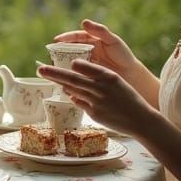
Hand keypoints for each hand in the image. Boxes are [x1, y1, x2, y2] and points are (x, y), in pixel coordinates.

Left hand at [37, 60, 156, 136]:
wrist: (141, 119)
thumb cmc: (128, 98)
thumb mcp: (116, 82)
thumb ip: (97, 77)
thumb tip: (78, 72)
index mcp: (108, 76)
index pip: (84, 67)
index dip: (73, 64)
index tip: (65, 61)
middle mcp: (101, 88)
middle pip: (72, 78)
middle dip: (54, 73)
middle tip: (40, 69)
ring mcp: (96, 102)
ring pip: (73, 90)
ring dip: (60, 83)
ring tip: (47, 76)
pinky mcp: (94, 114)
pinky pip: (79, 103)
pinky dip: (74, 97)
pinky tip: (70, 94)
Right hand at [54, 19, 141, 78]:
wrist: (131, 75)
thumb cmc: (123, 56)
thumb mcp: (113, 41)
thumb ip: (100, 31)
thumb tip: (84, 21)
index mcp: (91, 40)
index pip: (75, 37)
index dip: (65, 38)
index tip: (57, 40)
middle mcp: (86, 51)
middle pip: (69, 48)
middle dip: (59, 50)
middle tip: (52, 54)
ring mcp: (85, 63)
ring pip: (68, 60)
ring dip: (61, 62)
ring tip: (55, 65)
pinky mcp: (85, 74)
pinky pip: (74, 72)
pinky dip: (67, 73)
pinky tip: (63, 75)